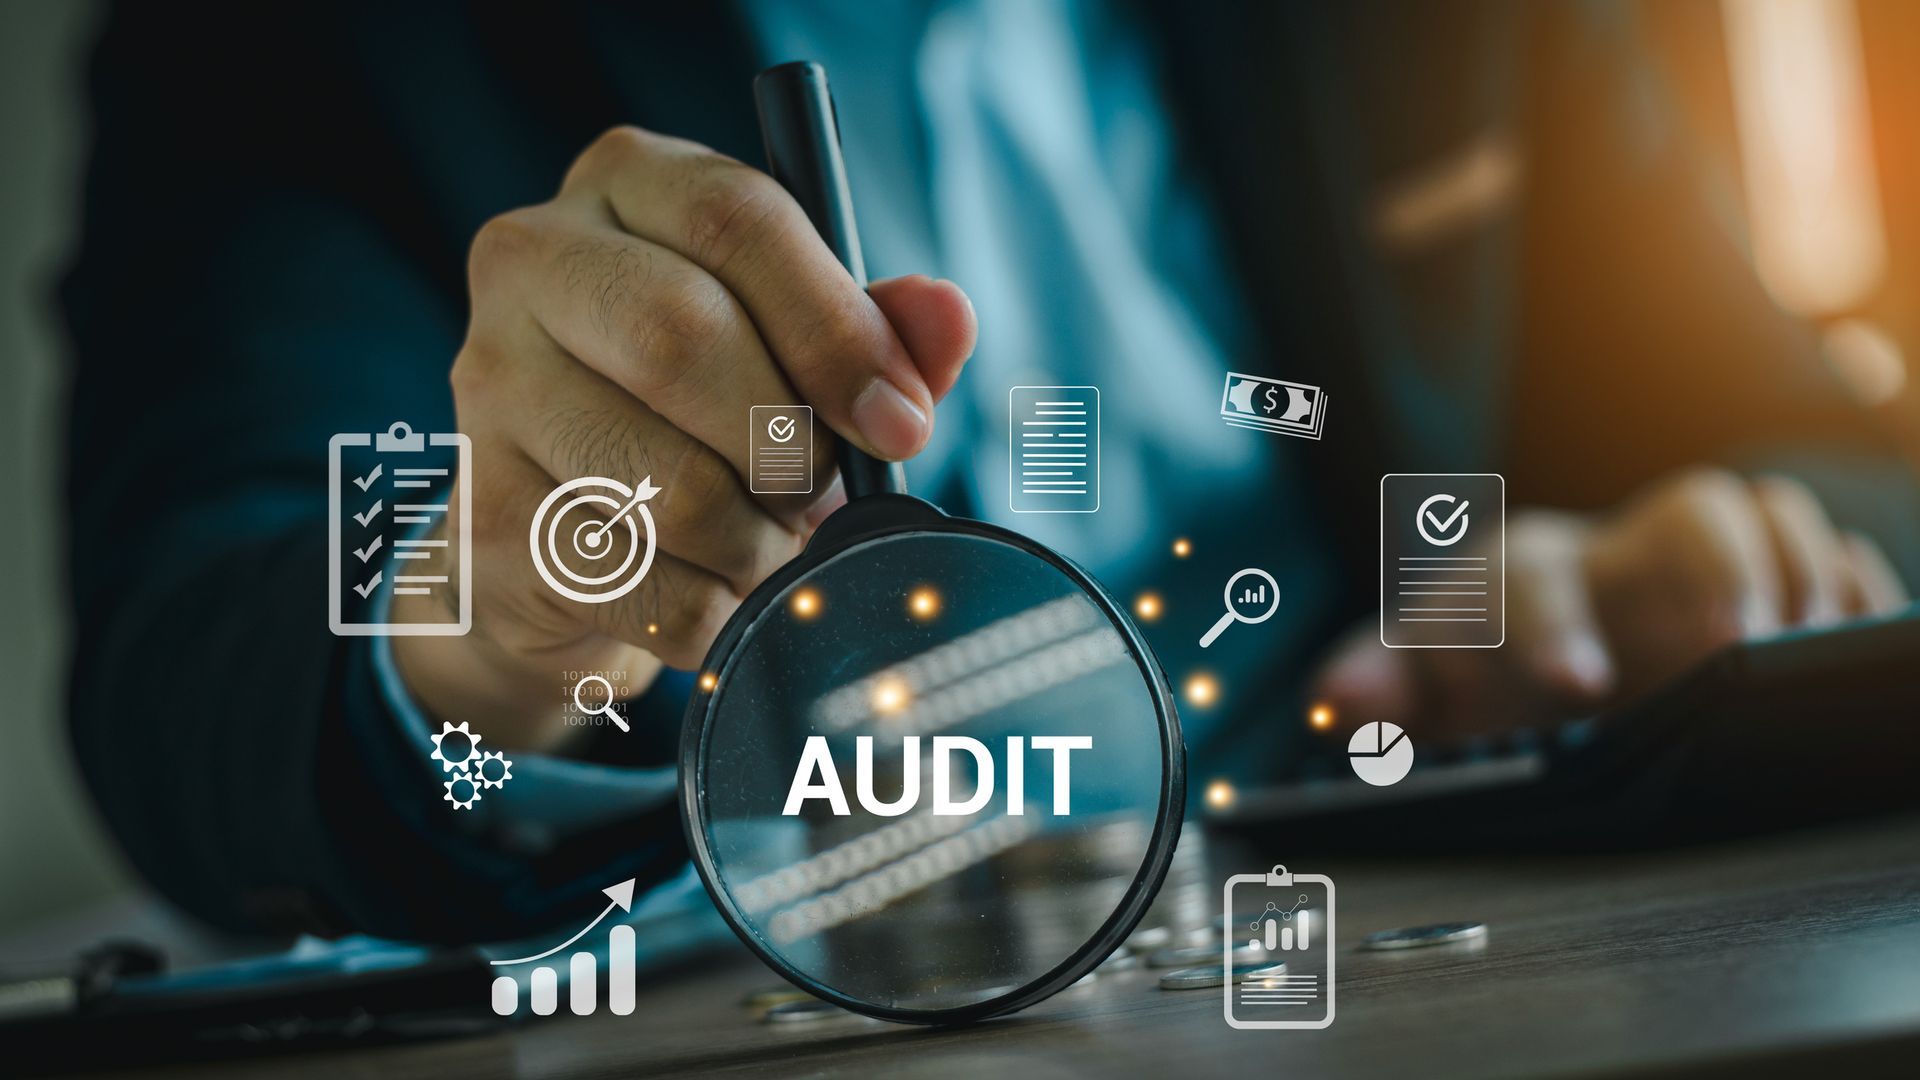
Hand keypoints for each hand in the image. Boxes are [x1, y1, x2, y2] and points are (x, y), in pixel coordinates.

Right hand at [392, 127, 976, 748]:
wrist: (568, 540)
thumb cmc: (707, 414)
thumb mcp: (799, 351)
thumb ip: (879, 331)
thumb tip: (947, 316)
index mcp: (628, 185)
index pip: (735, 219)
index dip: (834, 328)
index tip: (899, 421)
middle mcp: (533, 257)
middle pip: (680, 335)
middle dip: (786, 442)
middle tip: (817, 491)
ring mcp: (488, 382)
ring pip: (664, 478)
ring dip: (752, 540)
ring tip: (763, 542)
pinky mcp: (483, 509)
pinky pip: (633, 580)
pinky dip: (705, 606)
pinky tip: (707, 587)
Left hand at [1312, 468, 1909, 739]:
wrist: (1558, 659)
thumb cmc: (1489, 674)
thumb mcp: (1426, 687)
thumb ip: (1378, 691)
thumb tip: (1331, 700)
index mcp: (1524, 578)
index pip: (1533, 579)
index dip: (1552, 626)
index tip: (1579, 687)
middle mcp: (1622, 554)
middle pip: (1686, 512)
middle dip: (1720, 568)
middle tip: (1742, 646)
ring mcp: (1708, 564)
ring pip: (1767, 519)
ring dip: (1800, 575)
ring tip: (1810, 648)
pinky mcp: (1781, 583)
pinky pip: (1840, 558)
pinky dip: (1859, 591)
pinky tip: (1862, 636)